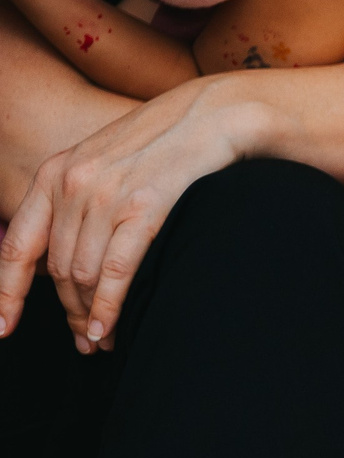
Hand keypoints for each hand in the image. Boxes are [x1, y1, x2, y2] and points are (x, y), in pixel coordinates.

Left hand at [0, 77, 261, 350]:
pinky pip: (116, 271)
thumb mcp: (104, 164)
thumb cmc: (162, 144)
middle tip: (84, 341)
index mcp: (53, 174)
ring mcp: (106, 198)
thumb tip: (69, 257)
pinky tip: (106, 329)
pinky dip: (108, 307)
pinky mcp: (144, 210)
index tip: (3, 327)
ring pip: (83, 275)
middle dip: (67, 312)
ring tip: (102, 340)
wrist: (209, 116)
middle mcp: (71, 186)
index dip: (6, 292)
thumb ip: (78, 201)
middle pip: (57, 270)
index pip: (17, 246)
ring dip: (90, 316)